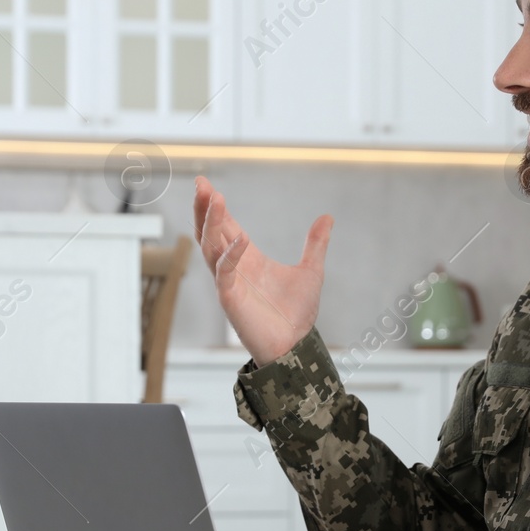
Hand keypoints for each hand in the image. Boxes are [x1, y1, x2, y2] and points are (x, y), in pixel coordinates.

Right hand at [193, 176, 333, 366]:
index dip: (215, 206)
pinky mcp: (231, 300)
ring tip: (215, 199)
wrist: (296, 346)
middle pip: (210, 232)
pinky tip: (240, 239)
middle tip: (201, 184)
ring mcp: (229, 283)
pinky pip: (224, 273)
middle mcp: (233, 268)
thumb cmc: (297, 313)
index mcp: (247, 258)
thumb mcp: (311, 271)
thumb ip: (316, 244)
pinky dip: (230, 255)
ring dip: (211, 224)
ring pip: (211, 248)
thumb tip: (327, 217)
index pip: (226, 226)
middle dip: (204, 208)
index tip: (206, 184)